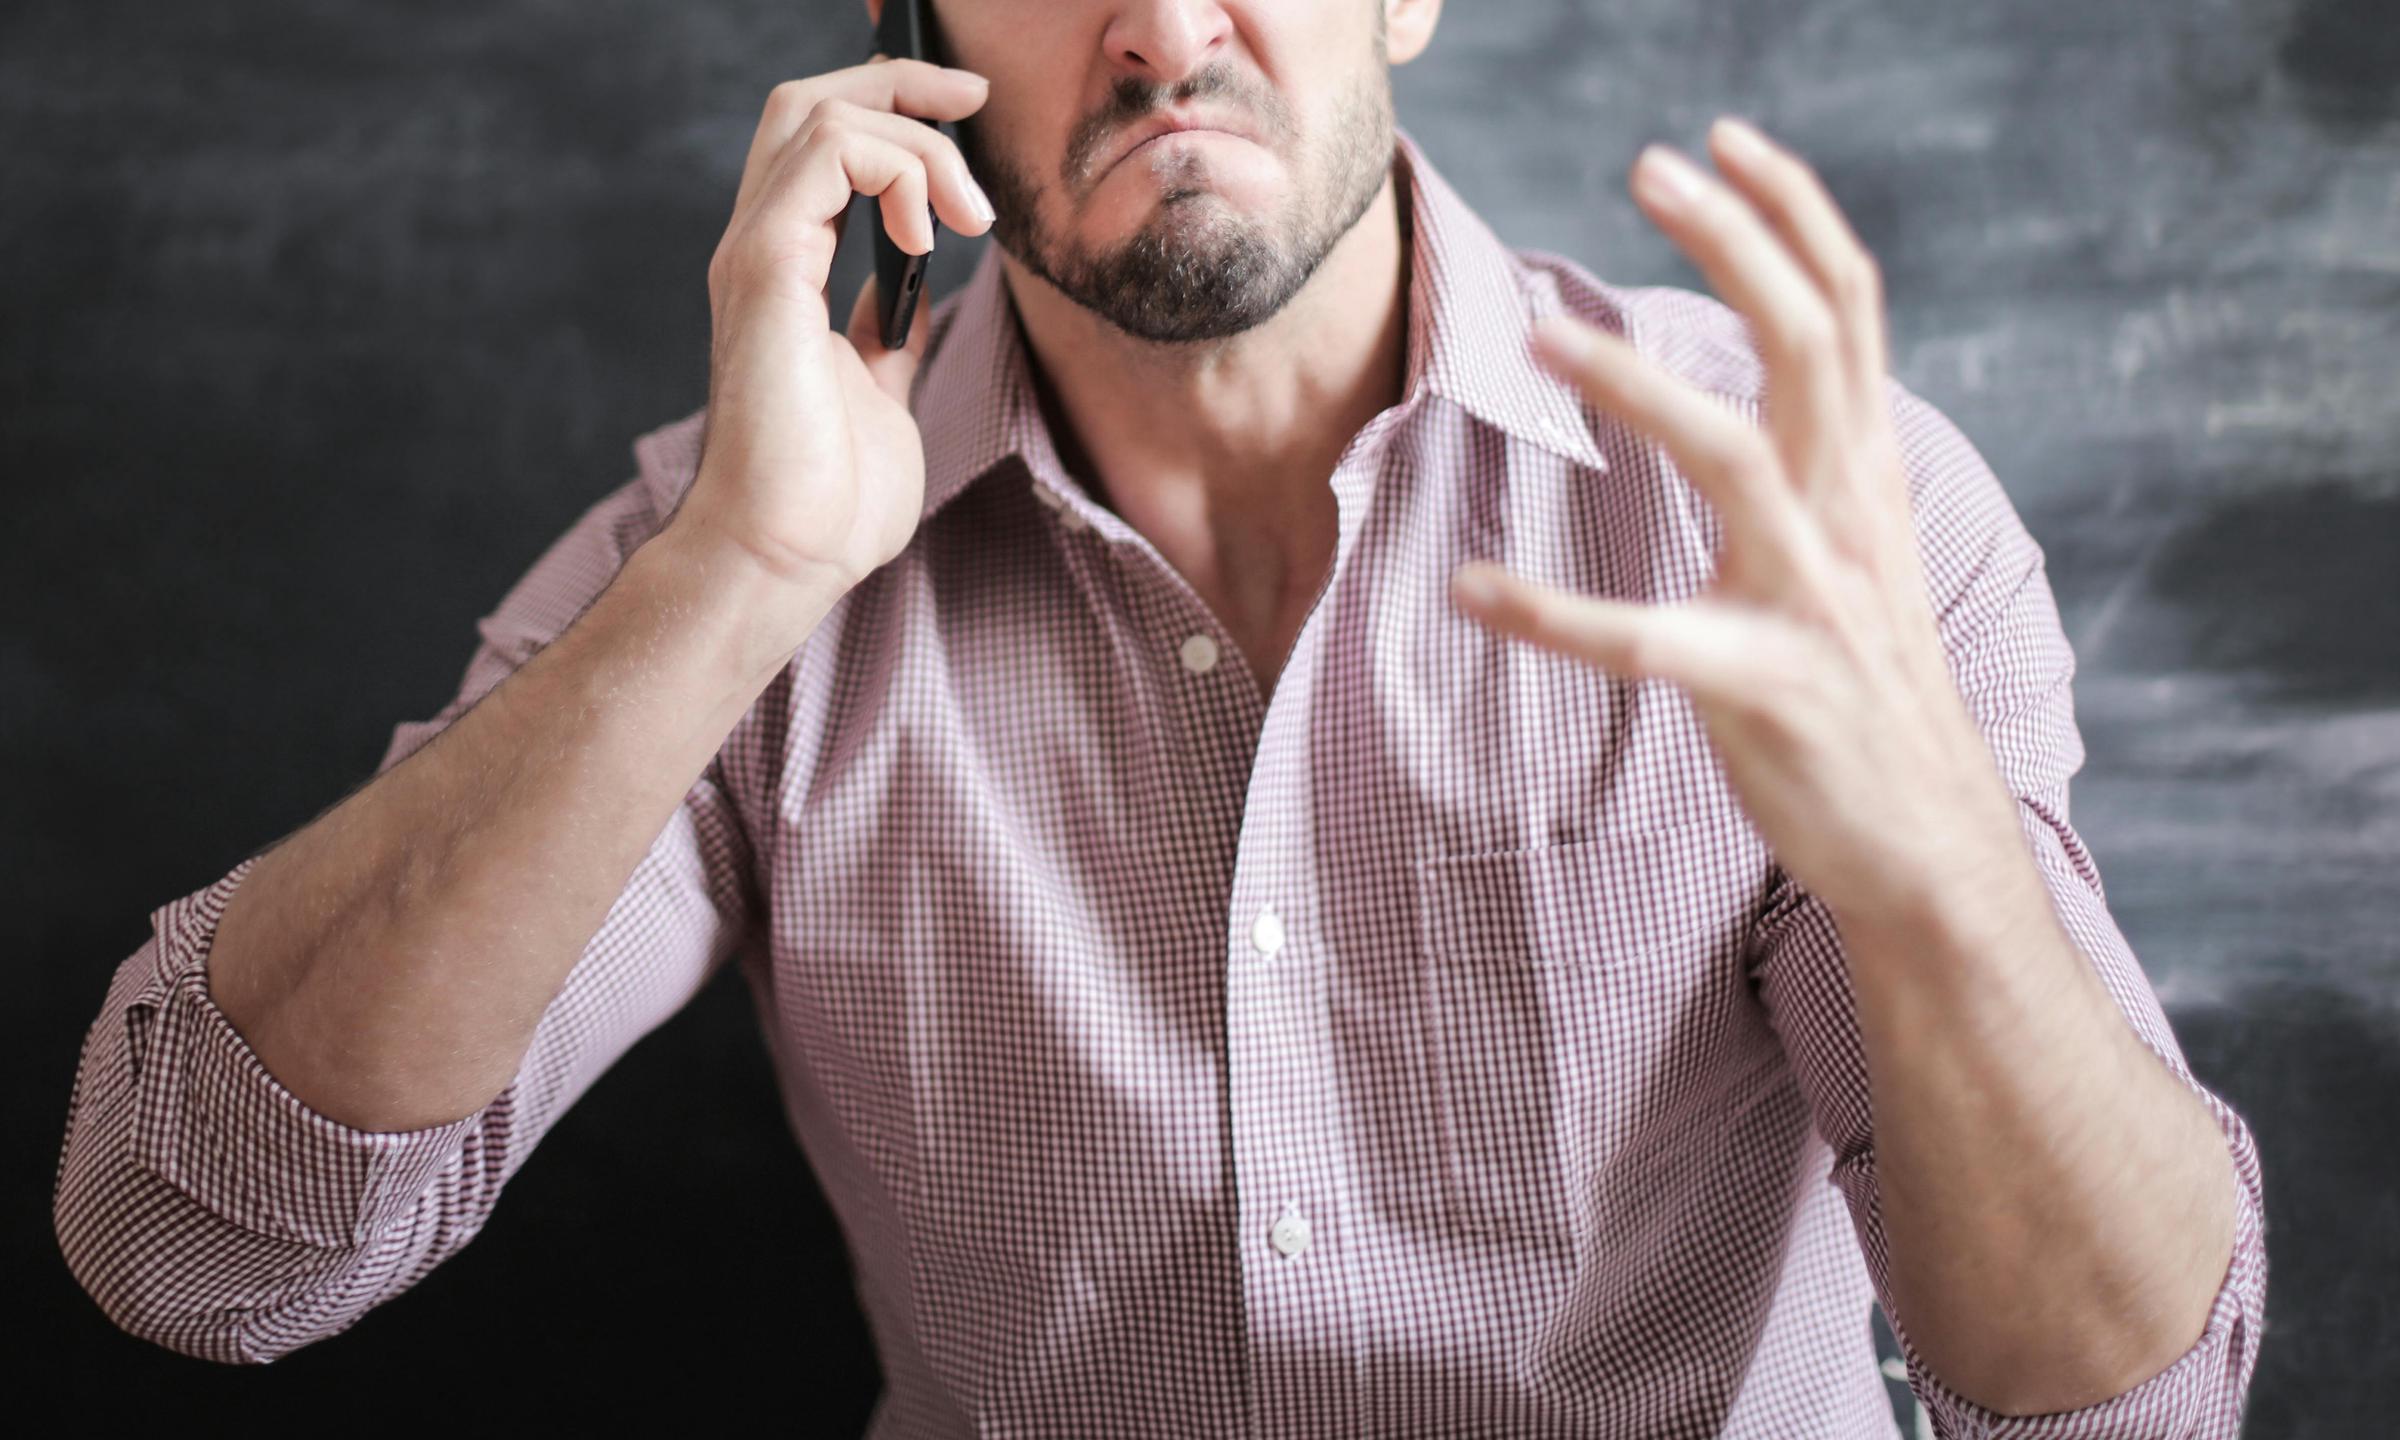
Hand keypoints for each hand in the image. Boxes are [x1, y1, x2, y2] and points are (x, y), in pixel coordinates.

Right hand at [670, 57, 997, 607]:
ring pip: (822, 113)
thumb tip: (911, 298)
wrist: (786, 556)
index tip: (968, 117)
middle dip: (900, 80)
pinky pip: (830, 155)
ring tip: (969, 215)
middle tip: (974, 100)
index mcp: (787, 271)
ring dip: (918, 143)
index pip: (823, 143)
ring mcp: (758, 253)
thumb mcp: (880, 395)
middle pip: (809, 100)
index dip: (894, 108)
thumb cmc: (828, 501)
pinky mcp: (767, 269)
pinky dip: (896, 170)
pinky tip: (932, 236)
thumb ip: (887, 337)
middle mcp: (763, 248)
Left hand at [1448, 117, 2026, 930]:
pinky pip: (1649, 641)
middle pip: (1810, 341)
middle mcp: (1851, 518)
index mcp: (1866, 478)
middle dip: (1734, 240)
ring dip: (1637, 384)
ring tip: (1539, 335)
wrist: (1931, 844)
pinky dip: (1554, 616)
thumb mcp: (1860, 555)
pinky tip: (1473, 596)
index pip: (1848, 310)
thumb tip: (1774, 385)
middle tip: (1647, 167)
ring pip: (1736, 457)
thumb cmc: (1868, 692)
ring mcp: (1815, 601)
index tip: (1723, 140)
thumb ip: (1824, 465)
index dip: (1794, 213)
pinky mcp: (1767, 691)